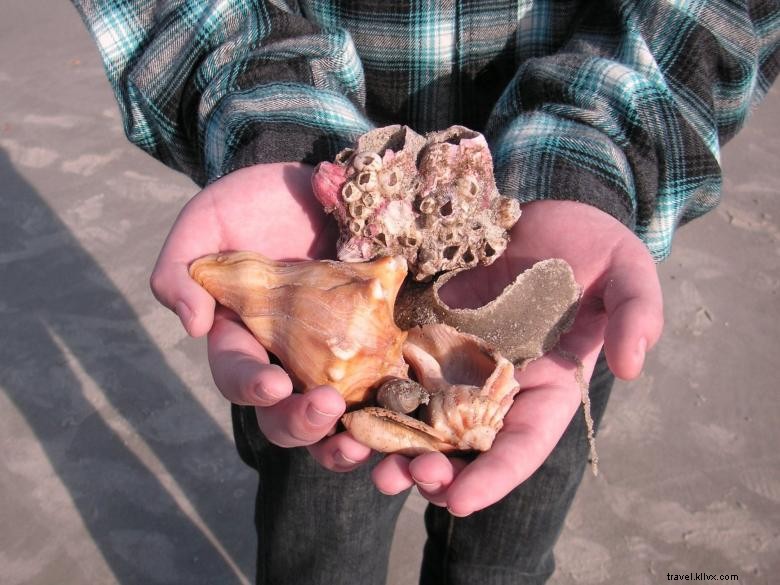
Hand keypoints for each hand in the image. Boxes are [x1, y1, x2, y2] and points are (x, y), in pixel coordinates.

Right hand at [150, 163, 372, 468]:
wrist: (318, 189)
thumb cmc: (256, 204)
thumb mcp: (206, 224)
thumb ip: (181, 270)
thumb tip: (193, 325)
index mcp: (242, 337)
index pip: (238, 373)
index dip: (251, 385)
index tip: (272, 382)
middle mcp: (286, 358)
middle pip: (284, 413)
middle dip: (301, 421)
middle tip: (326, 409)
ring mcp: (333, 356)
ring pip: (333, 419)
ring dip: (344, 441)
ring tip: (362, 442)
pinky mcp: (376, 344)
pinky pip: (383, 388)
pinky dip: (392, 412)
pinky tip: (407, 416)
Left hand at [370, 200, 663, 514]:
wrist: (538, 211)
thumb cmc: (591, 245)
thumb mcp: (627, 272)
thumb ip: (637, 314)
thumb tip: (631, 365)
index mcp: (547, 384)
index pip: (523, 443)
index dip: (495, 476)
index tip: (459, 502)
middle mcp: (496, 383)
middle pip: (464, 442)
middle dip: (434, 469)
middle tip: (402, 480)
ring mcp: (456, 358)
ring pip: (422, 413)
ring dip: (394, 440)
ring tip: (363, 457)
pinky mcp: (424, 329)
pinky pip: (395, 365)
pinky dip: (374, 389)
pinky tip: (346, 403)